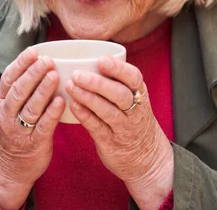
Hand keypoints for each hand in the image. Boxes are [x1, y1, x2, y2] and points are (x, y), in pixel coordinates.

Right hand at [0, 48, 65, 209]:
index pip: (9, 78)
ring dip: (43, 90)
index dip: (21, 64)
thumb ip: (22, 87)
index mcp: (2, 101)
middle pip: (19, 91)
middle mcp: (7, 114)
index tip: (34, 51)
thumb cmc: (17, 128)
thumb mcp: (11, 106)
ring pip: (30, 108)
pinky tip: (61, 101)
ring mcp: (19, 130)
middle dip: (33, 74)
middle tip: (47, 61)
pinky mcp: (34, 143)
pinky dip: (51, 113)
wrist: (12, 166)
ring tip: (55, 76)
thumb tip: (42, 58)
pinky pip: (43, 126)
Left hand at [66, 56, 173, 209]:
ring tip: (70, 86)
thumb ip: (118, 82)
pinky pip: (97, 128)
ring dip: (88, 98)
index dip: (118, 68)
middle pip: (119, 94)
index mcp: (140, 94)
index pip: (134, 78)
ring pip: (107, 111)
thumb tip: (89, 58)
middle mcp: (135, 111)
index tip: (101, 59)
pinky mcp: (111, 143)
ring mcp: (124, 128)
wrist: (146, 157)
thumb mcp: (134, 99)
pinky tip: (72, 105)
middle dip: (98, 83)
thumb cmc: (132, 120)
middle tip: (77, 74)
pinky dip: (85, 115)